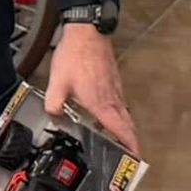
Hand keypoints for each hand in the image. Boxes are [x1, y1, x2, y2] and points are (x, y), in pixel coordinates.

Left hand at [44, 24, 139, 155]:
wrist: (86, 32)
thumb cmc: (75, 56)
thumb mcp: (57, 83)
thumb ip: (54, 105)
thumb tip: (54, 117)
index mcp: (101, 103)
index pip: (121, 130)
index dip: (130, 146)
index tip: (135, 158)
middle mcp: (112, 98)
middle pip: (127, 125)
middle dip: (129, 141)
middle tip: (128, 153)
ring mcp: (115, 88)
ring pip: (123, 113)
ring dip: (123, 127)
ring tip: (115, 138)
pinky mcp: (112, 79)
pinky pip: (118, 102)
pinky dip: (116, 113)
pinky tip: (104, 112)